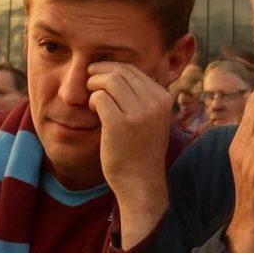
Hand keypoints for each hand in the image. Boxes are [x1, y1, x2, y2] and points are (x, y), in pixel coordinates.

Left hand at [87, 62, 173, 248]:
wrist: (141, 183)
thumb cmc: (142, 151)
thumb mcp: (153, 119)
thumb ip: (144, 97)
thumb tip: (120, 71)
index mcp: (164, 97)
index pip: (134, 69)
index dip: (113, 70)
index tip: (101, 78)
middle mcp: (154, 102)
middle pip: (120, 71)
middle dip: (100, 73)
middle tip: (89, 83)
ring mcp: (138, 112)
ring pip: (108, 80)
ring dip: (94, 86)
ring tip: (92, 100)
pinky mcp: (119, 123)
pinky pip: (98, 97)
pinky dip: (91, 101)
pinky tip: (92, 111)